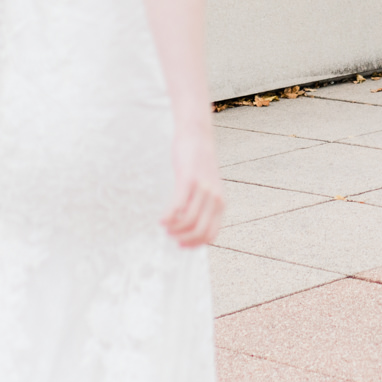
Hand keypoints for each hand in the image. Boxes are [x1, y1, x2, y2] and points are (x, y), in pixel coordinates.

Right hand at [162, 128, 223, 248]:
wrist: (197, 136)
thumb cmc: (199, 163)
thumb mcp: (208, 186)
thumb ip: (204, 204)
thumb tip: (190, 226)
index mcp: (220, 203)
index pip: (210, 234)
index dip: (195, 244)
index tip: (181, 245)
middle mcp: (214, 198)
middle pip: (200, 230)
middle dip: (184, 239)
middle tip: (171, 237)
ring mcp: (202, 189)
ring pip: (188, 221)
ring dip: (174, 229)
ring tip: (165, 227)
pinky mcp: (188, 179)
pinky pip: (178, 206)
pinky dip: (168, 218)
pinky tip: (161, 220)